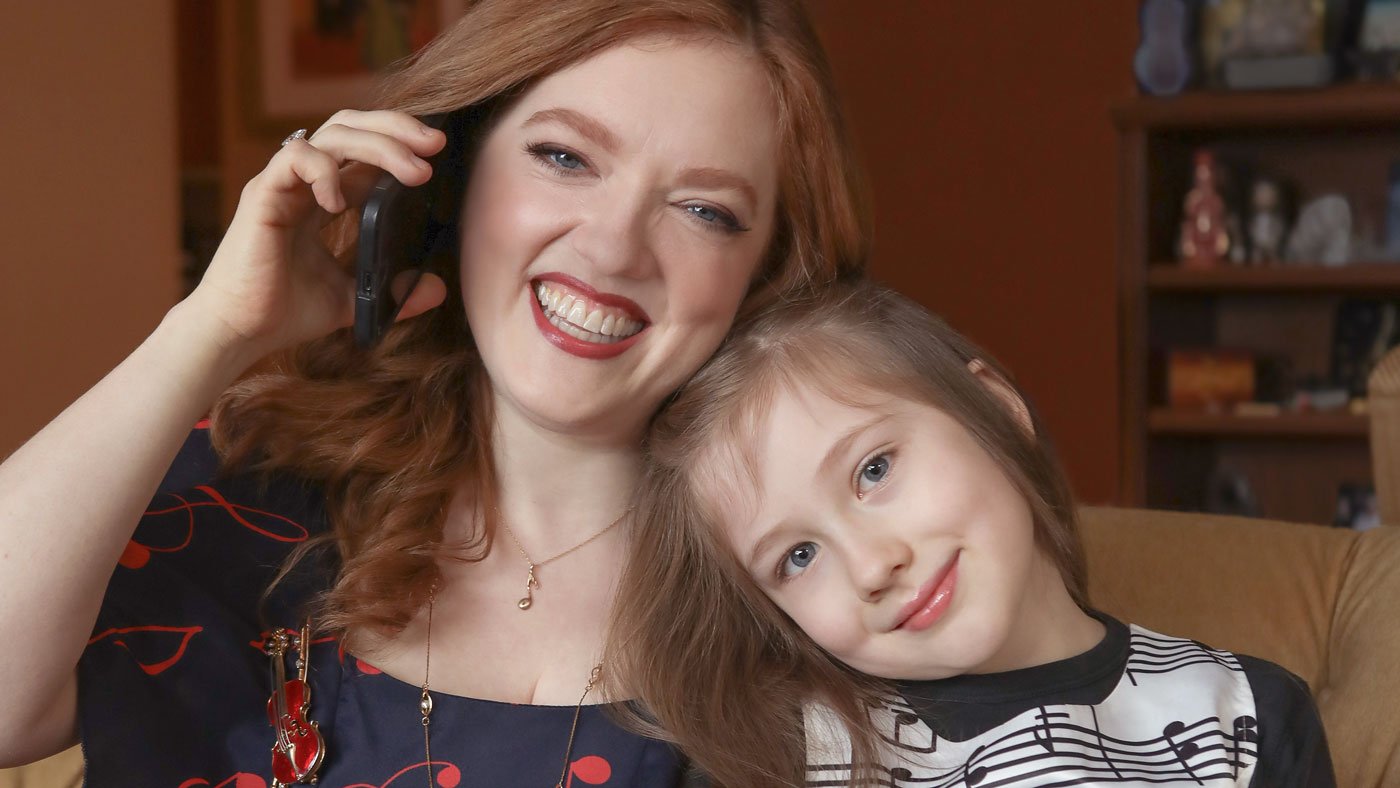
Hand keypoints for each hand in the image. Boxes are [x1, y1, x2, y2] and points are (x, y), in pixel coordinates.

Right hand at [185, 109, 449, 362]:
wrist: (239, 333)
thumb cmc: (285, 312)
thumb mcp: (354, 298)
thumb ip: (394, 291)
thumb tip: (438, 288)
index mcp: (322, 196)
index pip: (363, 149)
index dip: (400, 144)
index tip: (438, 156)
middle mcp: (302, 181)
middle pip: (350, 127)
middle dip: (396, 127)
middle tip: (436, 143)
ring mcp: (282, 184)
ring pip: (331, 135)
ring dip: (379, 145)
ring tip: (414, 172)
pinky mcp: (262, 196)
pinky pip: (295, 159)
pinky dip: (324, 171)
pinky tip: (341, 203)